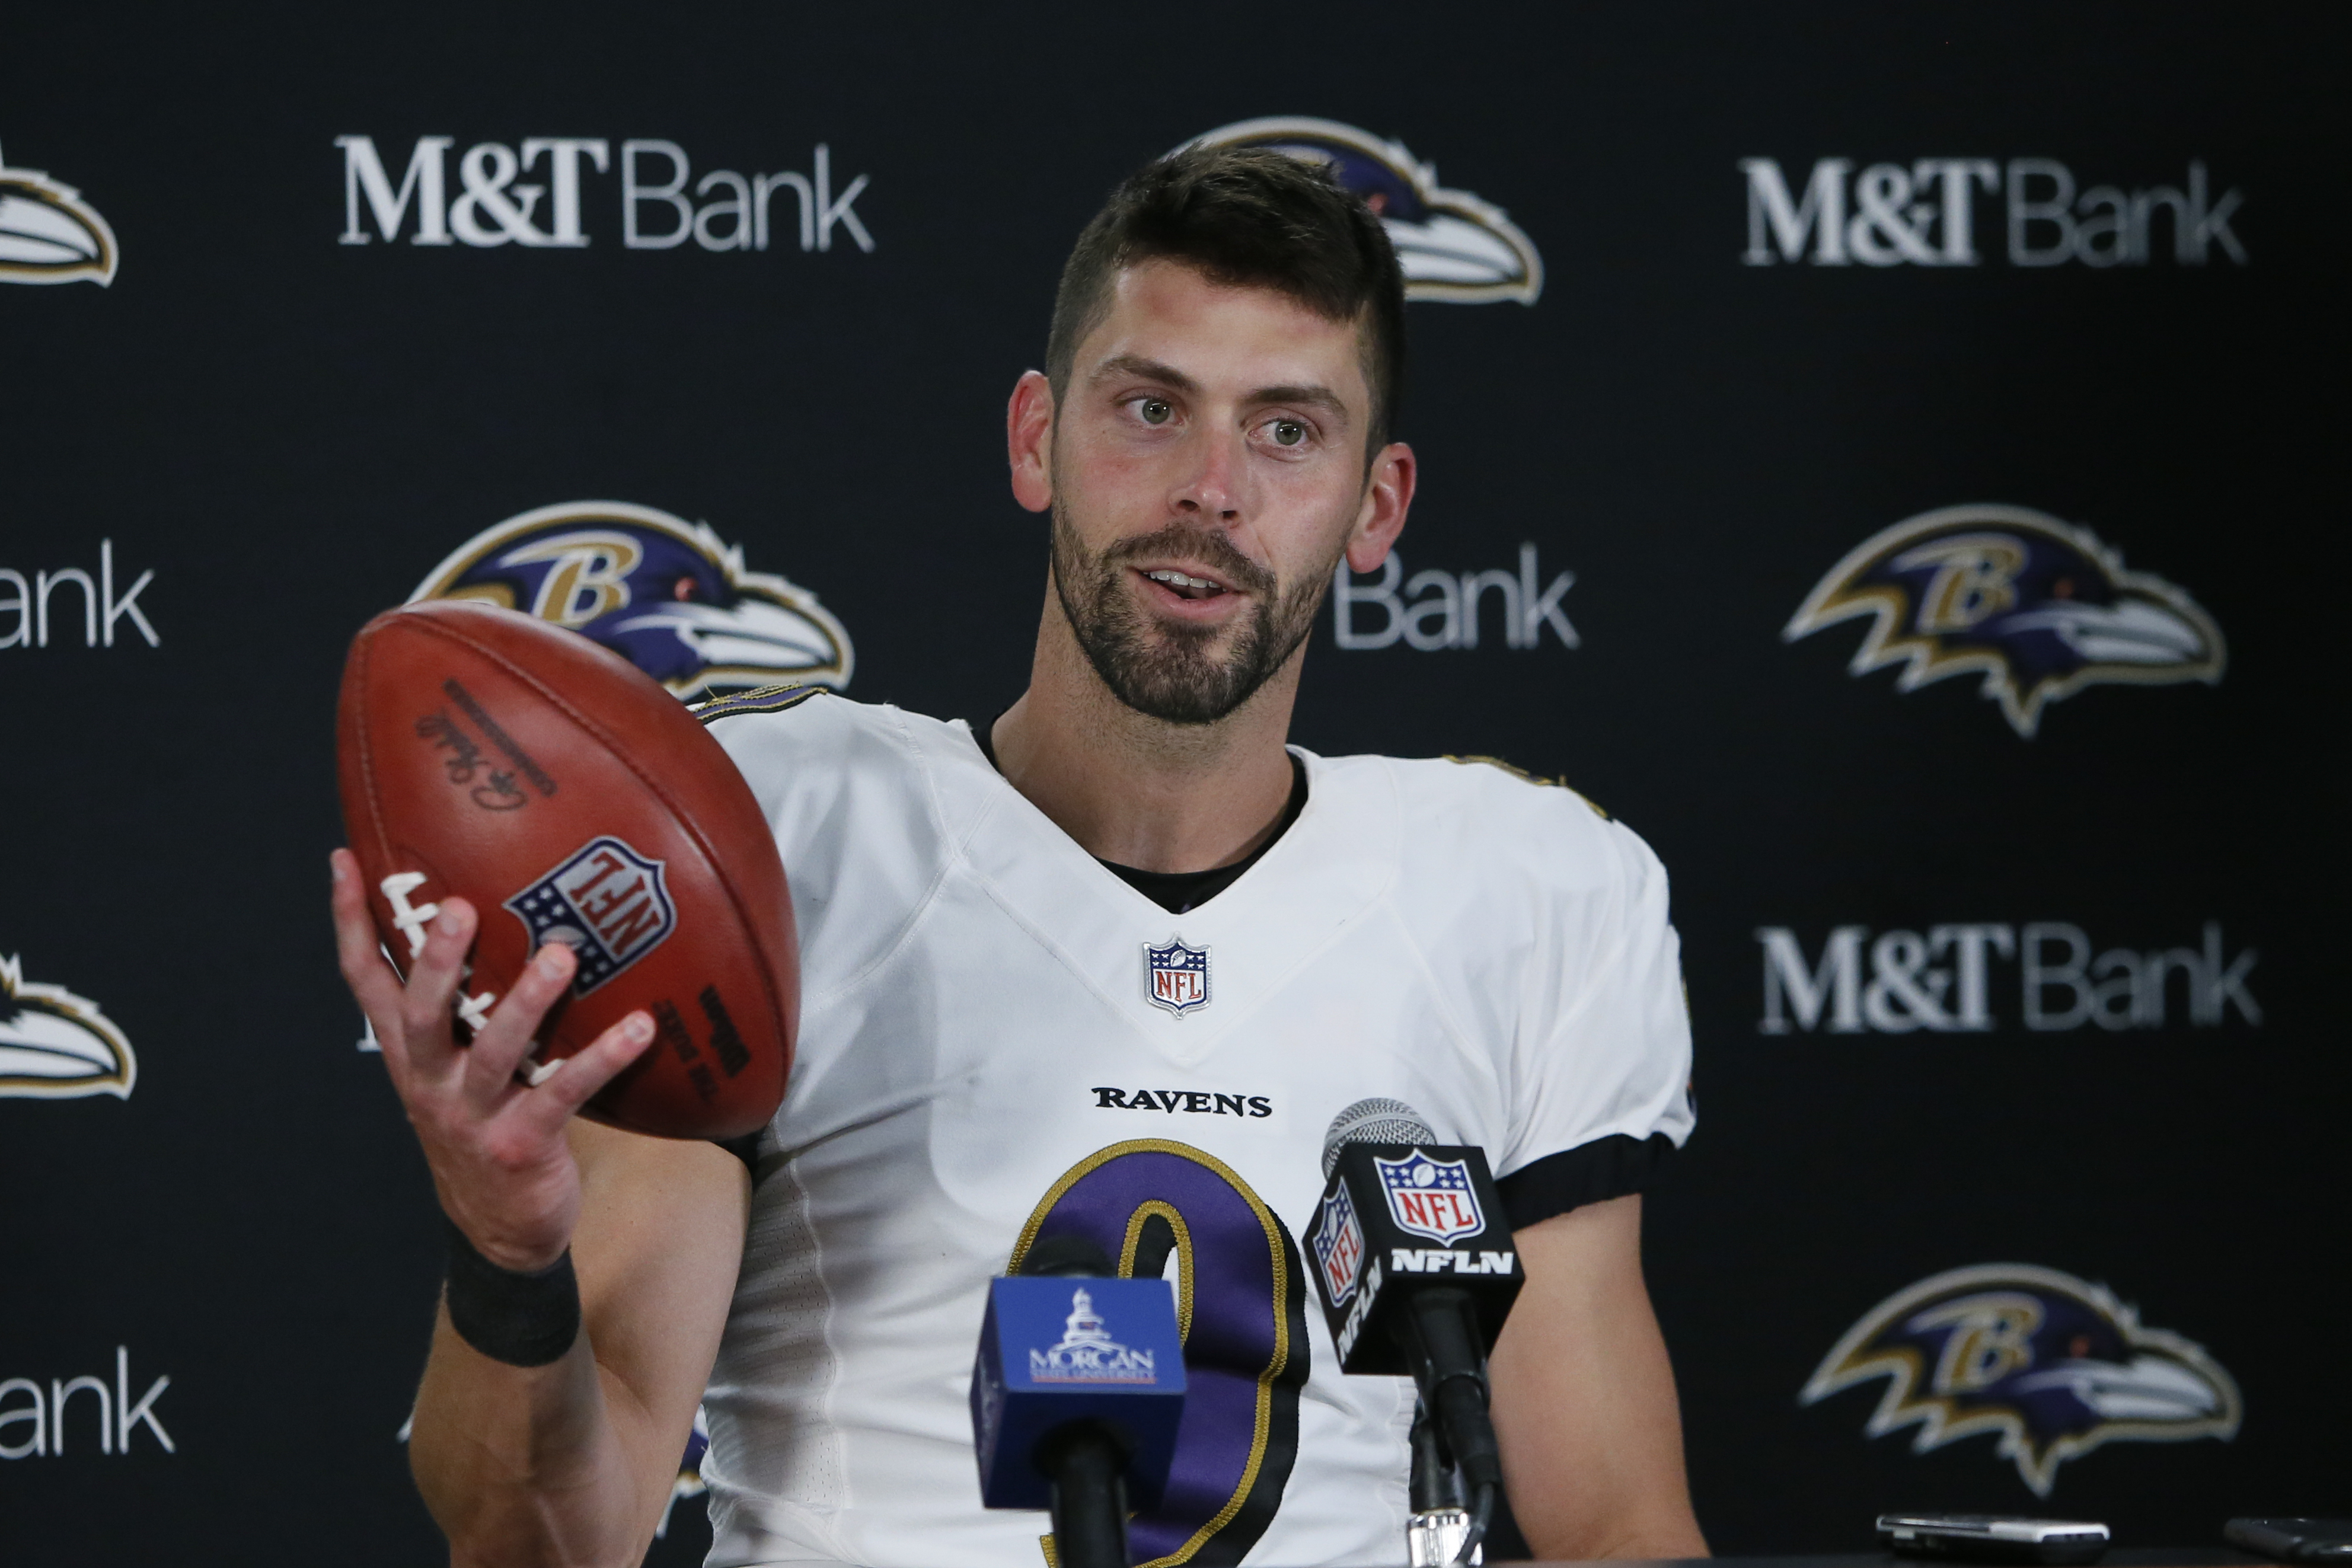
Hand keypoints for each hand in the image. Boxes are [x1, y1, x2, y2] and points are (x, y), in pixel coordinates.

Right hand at [331, 849, 655, 1272]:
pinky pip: (565, 1094)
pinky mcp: (522, 1143)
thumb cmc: (485, 1126)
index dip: (350, 923)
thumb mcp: (455, 1070)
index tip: (345, 860)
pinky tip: (640, 1026)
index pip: (365, 982)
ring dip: (526, 1003)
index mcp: (410, 1056)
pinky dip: (603, 1057)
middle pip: (421, 1014)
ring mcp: (473, 1115)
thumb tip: (506, 921)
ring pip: (494, 1052)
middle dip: (437, 960)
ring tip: (560, 957)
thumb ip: (464, 1010)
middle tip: (458, 906)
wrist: (498, 1230)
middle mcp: (431, 1081)